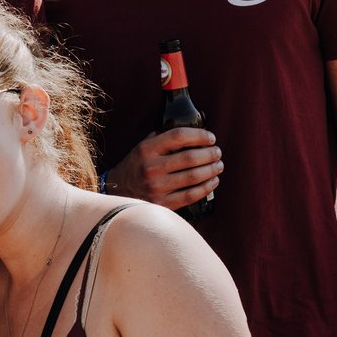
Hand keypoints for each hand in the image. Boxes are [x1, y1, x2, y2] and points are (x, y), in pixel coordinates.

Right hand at [105, 128, 222, 209]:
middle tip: (217, 152)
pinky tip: (213, 181)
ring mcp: (157, 187)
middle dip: (210, 154)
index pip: (178, 136)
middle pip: (190, 157)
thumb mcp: (142, 147)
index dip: (199, 135)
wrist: (118, 192)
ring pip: (194, 177)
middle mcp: (151, 168)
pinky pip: (191, 195)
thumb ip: (162, 138)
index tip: (210, 138)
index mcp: (146, 150)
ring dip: (212, 170)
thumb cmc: (136, 167)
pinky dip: (207, 187)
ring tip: (218, 165)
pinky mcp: (163, 204)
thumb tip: (191, 133)